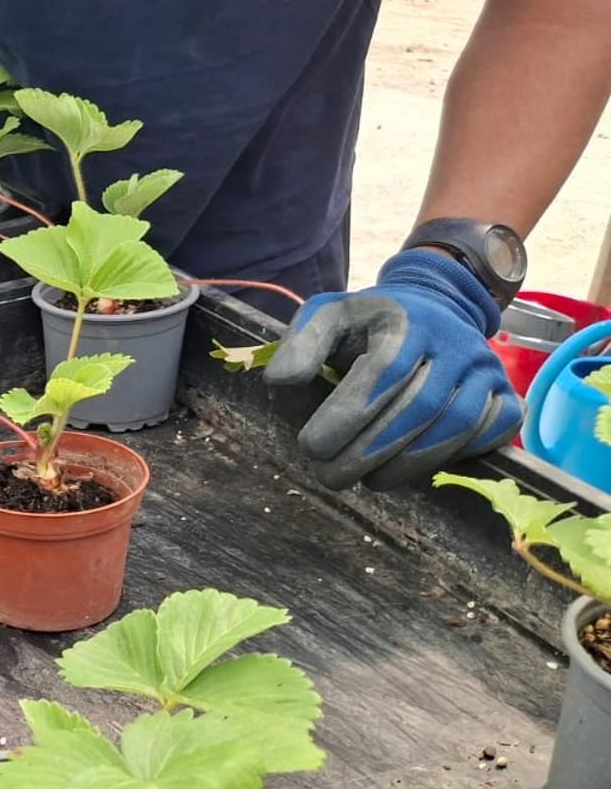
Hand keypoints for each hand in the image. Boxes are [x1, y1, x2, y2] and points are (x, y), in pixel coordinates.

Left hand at [262, 249, 521, 489]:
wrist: (435, 307)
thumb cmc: (371, 322)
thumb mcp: (328, 316)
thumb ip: (301, 344)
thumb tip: (280, 382)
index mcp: (406, 320)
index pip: (382, 373)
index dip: (347, 415)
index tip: (311, 447)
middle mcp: (454, 342)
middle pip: (417, 407)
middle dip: (369, 451)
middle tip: (330, 476)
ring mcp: (486, 368)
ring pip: (455, 426)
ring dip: (408, 464)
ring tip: (368, 481)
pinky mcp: (507, 393)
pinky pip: (493, 432)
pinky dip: (455, 457)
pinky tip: (414, 468)